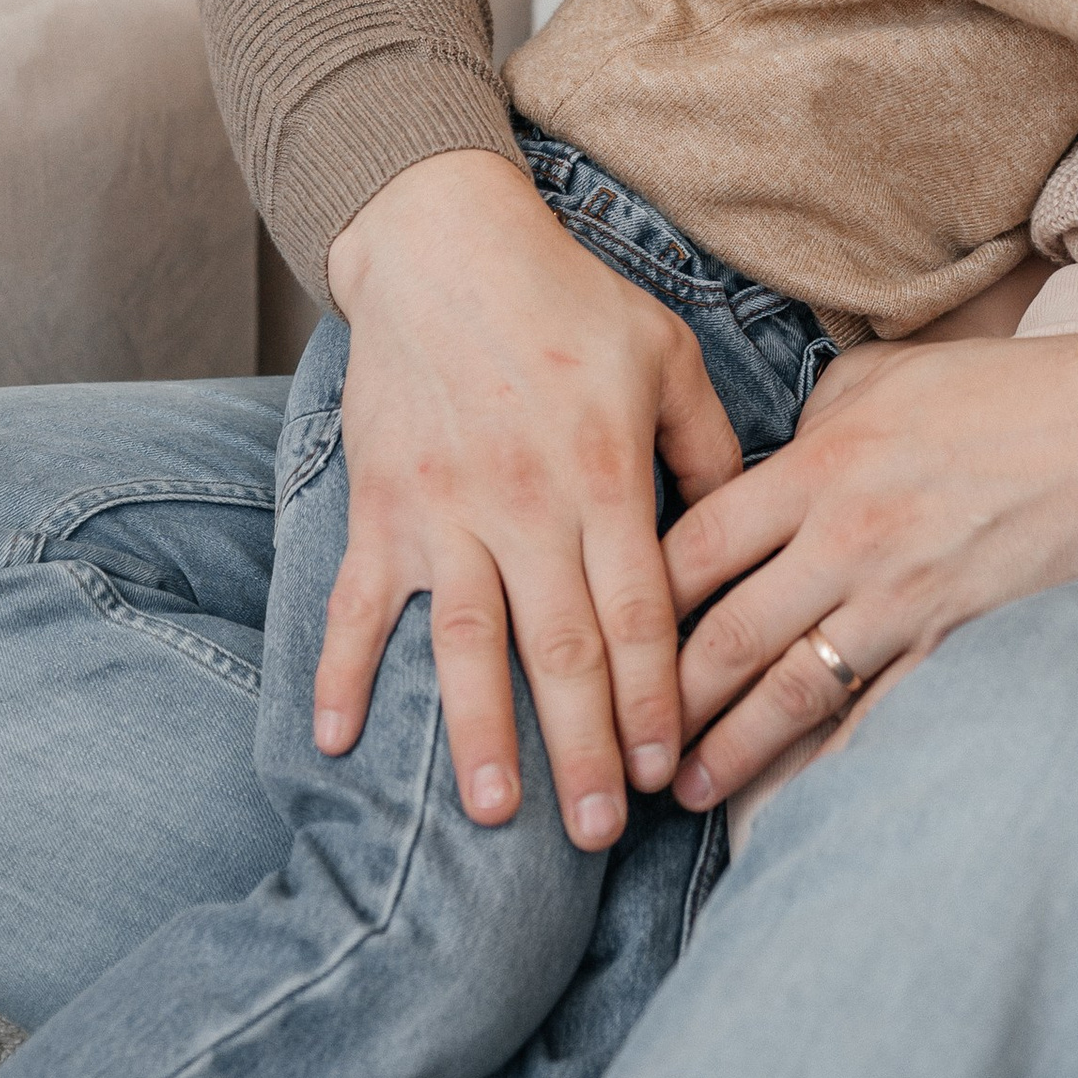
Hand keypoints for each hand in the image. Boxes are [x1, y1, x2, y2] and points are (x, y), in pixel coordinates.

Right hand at [317, 151, 740, 844]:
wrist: (446, 244)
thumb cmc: (568, 298)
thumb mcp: (667, 354)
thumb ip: (710, 445)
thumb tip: (742, 525)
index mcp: (604, 474)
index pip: (637, 613)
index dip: (652, 700)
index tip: (663, 773)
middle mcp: (527, 504)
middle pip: (562, 649)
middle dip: (584, 748)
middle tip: (596, 832)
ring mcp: (447, 509)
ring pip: (467, 642)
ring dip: (480, 733)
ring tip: (497, 813)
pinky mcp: (383, 503)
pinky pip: (359, 601)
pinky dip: (342, 672)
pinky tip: (335, 744)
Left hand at [658, 328, 1077, 813]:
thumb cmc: (1000, 392)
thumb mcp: (884, 377)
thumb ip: (812, 425)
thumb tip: (770, 466)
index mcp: (818, 466)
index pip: (696, 544)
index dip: (638, 596)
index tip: (603, 633)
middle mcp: (845, 540)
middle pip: (726, 633)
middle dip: (664, 697)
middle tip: (621, 740)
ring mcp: (902, 601)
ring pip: (789, 691)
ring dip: (730, 750)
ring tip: (686, 790)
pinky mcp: (955, 643)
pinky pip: (878, 718)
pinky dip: (833, 767)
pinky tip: (796, 805)